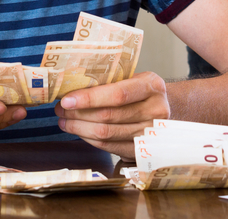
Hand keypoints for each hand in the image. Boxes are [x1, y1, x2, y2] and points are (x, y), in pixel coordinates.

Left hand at [54, 71, 169, 157]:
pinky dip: (89, 139)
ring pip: (106, 133)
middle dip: (78, 113)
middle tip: (61, 109)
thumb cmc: (143, 92)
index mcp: (152, 86)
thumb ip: (111, 81)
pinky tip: (79, 131)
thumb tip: (73, 86)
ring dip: (79, 128)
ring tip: (64, 121)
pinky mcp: (143, 150)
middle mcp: (156, 110)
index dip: (90, 98)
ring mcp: (150, 133)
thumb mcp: (135, 78)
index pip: (118, 94)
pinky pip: (110, 147)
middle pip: (109, 116)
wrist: (167, 109)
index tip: (67, 99)